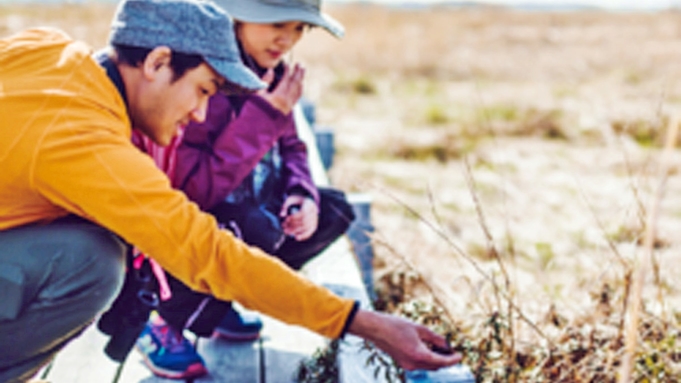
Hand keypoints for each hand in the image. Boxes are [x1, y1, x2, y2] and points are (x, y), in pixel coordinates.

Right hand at [258, 63, 304, 115]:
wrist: (260, 128)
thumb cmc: (256, 110)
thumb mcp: (257, 95)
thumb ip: (265, 82)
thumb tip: (271, 71)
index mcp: (279, 95)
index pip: (286, 79)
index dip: (287, 71)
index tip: (287, 64)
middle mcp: (287, 100)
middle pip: (295, 84)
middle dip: (298, 73)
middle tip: (300, 65)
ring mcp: (289, 106)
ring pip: (298, 91)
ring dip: (301, 80)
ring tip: (302, 72)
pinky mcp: (289, 110)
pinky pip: (297, 98)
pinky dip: (299, 89)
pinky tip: (300, 86)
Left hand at [279, 194, 317, 240]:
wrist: (307, 203)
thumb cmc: (297, 201)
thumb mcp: (290, 200)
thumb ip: (285, 206)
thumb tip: (282, 215)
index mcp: (309, 204)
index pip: (303, 213)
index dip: (294, 217)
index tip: (286, 219)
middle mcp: (314, 212)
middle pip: (304, 221)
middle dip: (293, 225)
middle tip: (284, 227)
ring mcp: (315, 220)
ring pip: (306, 227)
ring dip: (296, 231)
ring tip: (286, 232)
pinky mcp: (314, 225)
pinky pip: (310, 232)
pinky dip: (303, 236)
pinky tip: (296, 238)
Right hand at [348, 309, 462, 370]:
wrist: (375, 329)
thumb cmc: (395, 325)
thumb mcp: (418, 328)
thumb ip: (434, 337)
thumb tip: (446, 344)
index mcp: (419, 355)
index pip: (442, 362)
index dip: (453, 360)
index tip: (460, 356)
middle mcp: (414, 364)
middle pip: (436, 367)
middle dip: (445, 360)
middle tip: (451, 350)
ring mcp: (407, 365)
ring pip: (427, 367)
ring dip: (436, 360)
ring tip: (441, 348)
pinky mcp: (402, 363)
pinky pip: (419, 365)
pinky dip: (426, 359)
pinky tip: (428, 348)